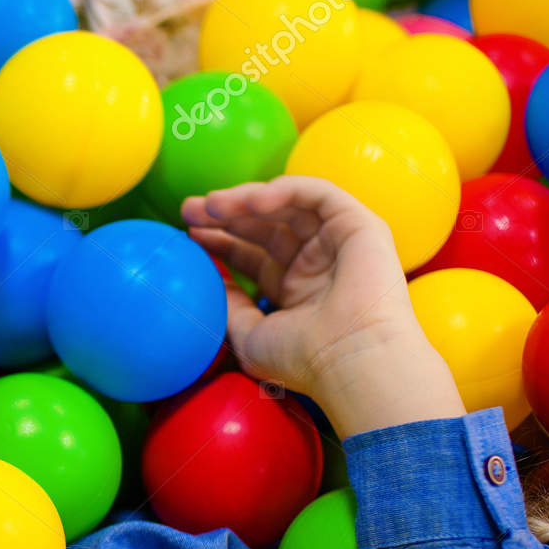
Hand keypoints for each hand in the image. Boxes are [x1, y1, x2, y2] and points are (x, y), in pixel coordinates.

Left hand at [182, 176, 465, 437]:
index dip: (220, 240)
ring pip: (287, 206)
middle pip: (264, 225)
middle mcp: (315, 263)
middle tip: (188, 208)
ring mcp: (337, 243)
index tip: (189, 232)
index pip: (252, 254)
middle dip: (225, 214)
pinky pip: (318, 194)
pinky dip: (285, 190)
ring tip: (211, 204)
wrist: (350, 358)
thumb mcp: (249, 334)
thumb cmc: (301, 359)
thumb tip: (208, 282)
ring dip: (246, 199)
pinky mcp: (359, 225)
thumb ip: (229, 306)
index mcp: (293, 289)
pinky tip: (252, 201)